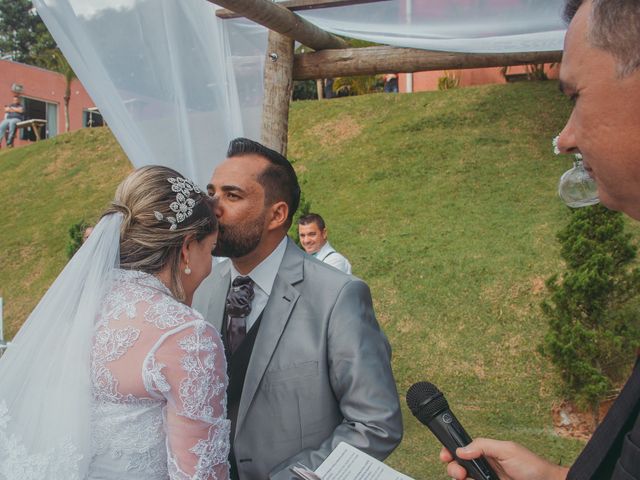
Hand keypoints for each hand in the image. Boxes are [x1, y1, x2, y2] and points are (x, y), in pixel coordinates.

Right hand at [439, 438, 568, 479]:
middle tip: (460, 473)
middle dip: (453, 468)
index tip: (445, 456)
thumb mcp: (507, 450)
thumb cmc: (532, 467)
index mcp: (486, 452)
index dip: (450, 452)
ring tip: (464, 479)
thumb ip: (483, 446)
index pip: (462, 450)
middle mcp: (484, 467)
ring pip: (464, 479)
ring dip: (459, 477)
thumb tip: (462, 449)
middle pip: (458, 466)